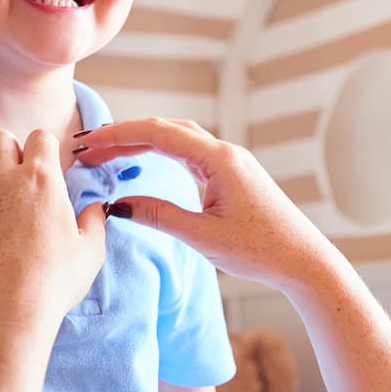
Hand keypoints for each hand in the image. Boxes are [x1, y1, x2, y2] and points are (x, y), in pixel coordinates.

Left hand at [0, 129, 106, 323]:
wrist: (6, 311)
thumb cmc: (53, 281)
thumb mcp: (90, 252)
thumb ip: (94, 222)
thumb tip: (96, 208)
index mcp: (42, 179)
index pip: (39, 137)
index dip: (45, 148)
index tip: (48, 167)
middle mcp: (5, 180)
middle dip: (10, 150)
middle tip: (19, 177)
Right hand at [74, 119, 333, 291]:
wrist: (304, 261)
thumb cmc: (260, 251)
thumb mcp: (203, 237)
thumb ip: (158, 216)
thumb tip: (117, 204)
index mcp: (219, 160)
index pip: (158, 134)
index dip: (118, 136)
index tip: (87, 143)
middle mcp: (225, 152)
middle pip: (165, 129)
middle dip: (123, 136)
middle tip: (86, 148)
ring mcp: (230, 161)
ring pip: (177, 138)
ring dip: (141, 141)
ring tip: (106, 153)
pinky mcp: (232, 173)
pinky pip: (189, 152)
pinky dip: (160, 152)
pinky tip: (142, 160)